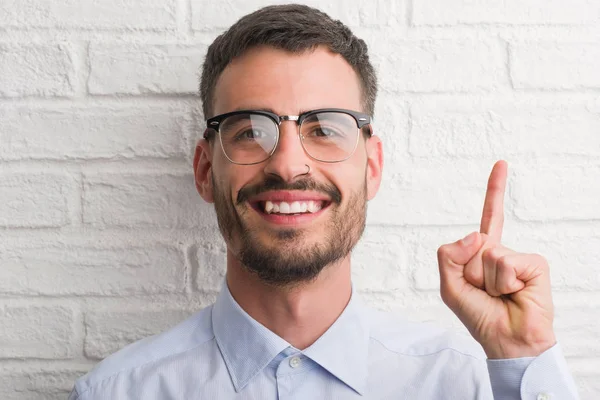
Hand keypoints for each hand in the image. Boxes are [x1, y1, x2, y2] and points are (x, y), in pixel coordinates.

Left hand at [437, 160, 555, 358]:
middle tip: (485, 292)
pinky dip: (504, 282)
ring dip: (486, 280)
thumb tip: (476, 235)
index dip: (495, 191)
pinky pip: (506, 262)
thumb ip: (448, 255)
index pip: (489, 217)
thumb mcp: (449, 287)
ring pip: (487, 254)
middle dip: (470, 272)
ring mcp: (518, 257)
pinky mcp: (534, 264)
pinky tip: (515, 293)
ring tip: (500, 295)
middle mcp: (501, 251)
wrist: (508, 340)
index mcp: (483, 253)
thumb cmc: (480, 315)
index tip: (502, 164)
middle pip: (472, 243)